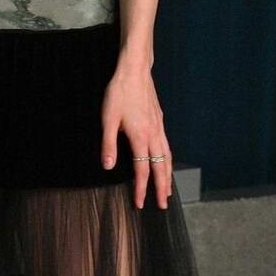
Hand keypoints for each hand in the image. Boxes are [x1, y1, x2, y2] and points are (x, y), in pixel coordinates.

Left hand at [100, 61, 172, 208]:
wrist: (135, 71)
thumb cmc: (119, 93)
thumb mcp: (108, 119)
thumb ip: (108, 144)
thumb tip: (107, 167)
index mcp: (140, 137)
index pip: (142, 170)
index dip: (142, 189)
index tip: (141, 204)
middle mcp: (153, 135)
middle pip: (160, 167)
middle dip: (161, 187)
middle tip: (164, 205)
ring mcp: (159, 127)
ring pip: (167, 157)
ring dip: (168, 175)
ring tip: (168, 189)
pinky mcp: (160, 121)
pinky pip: (167, 146)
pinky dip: (168, 160)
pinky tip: (165, 162)